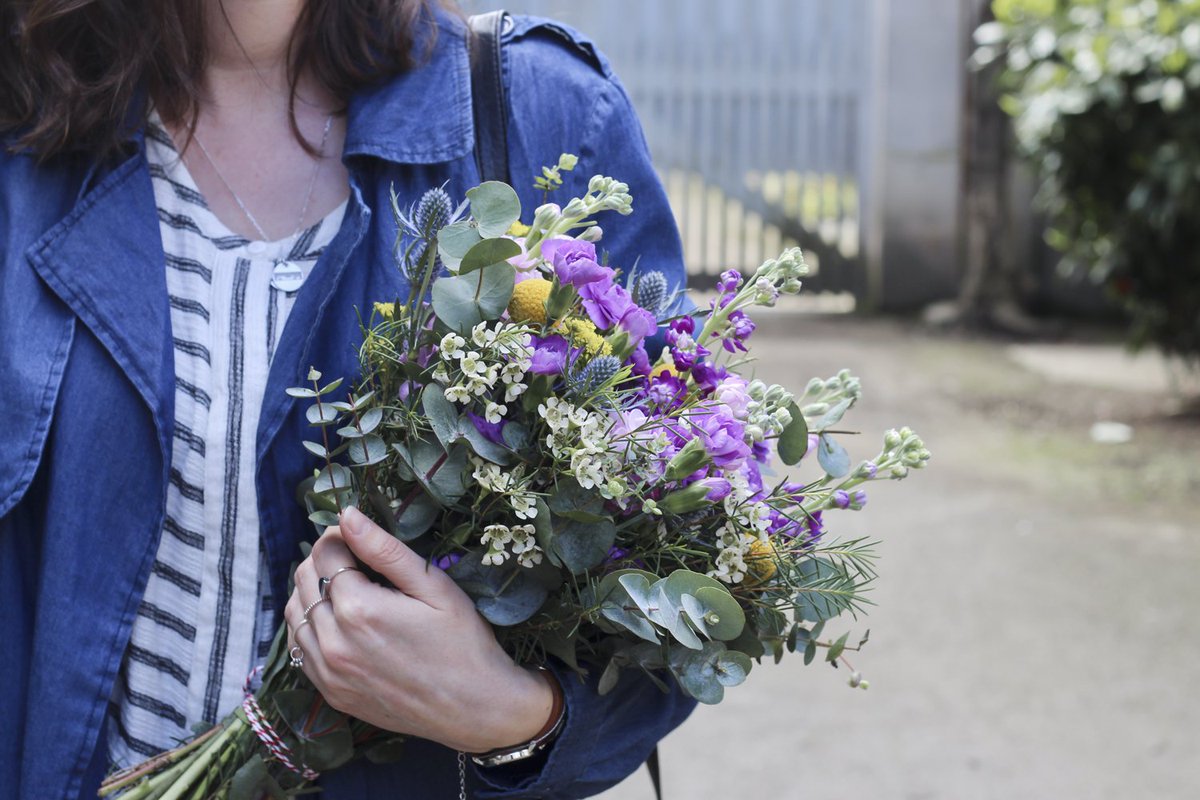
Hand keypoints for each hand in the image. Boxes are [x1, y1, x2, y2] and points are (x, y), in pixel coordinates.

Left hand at [283, 506, 554, 753]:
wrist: (475, 708)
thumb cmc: (463, 642)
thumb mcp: (433, 586)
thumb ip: (385, 550)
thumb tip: (348, 515)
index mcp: (359, 609)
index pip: (325, 553)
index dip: (340, 535)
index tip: (359, 535)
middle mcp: (333, 642)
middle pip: (304, 580)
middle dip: (324, 559)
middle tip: (355, 558)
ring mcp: (329, 672)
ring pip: (295, 614)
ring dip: (312, 592)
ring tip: (346, 587)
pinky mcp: (331, 692)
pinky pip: (300, 649)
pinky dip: (309, 626)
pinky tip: (336, 621)